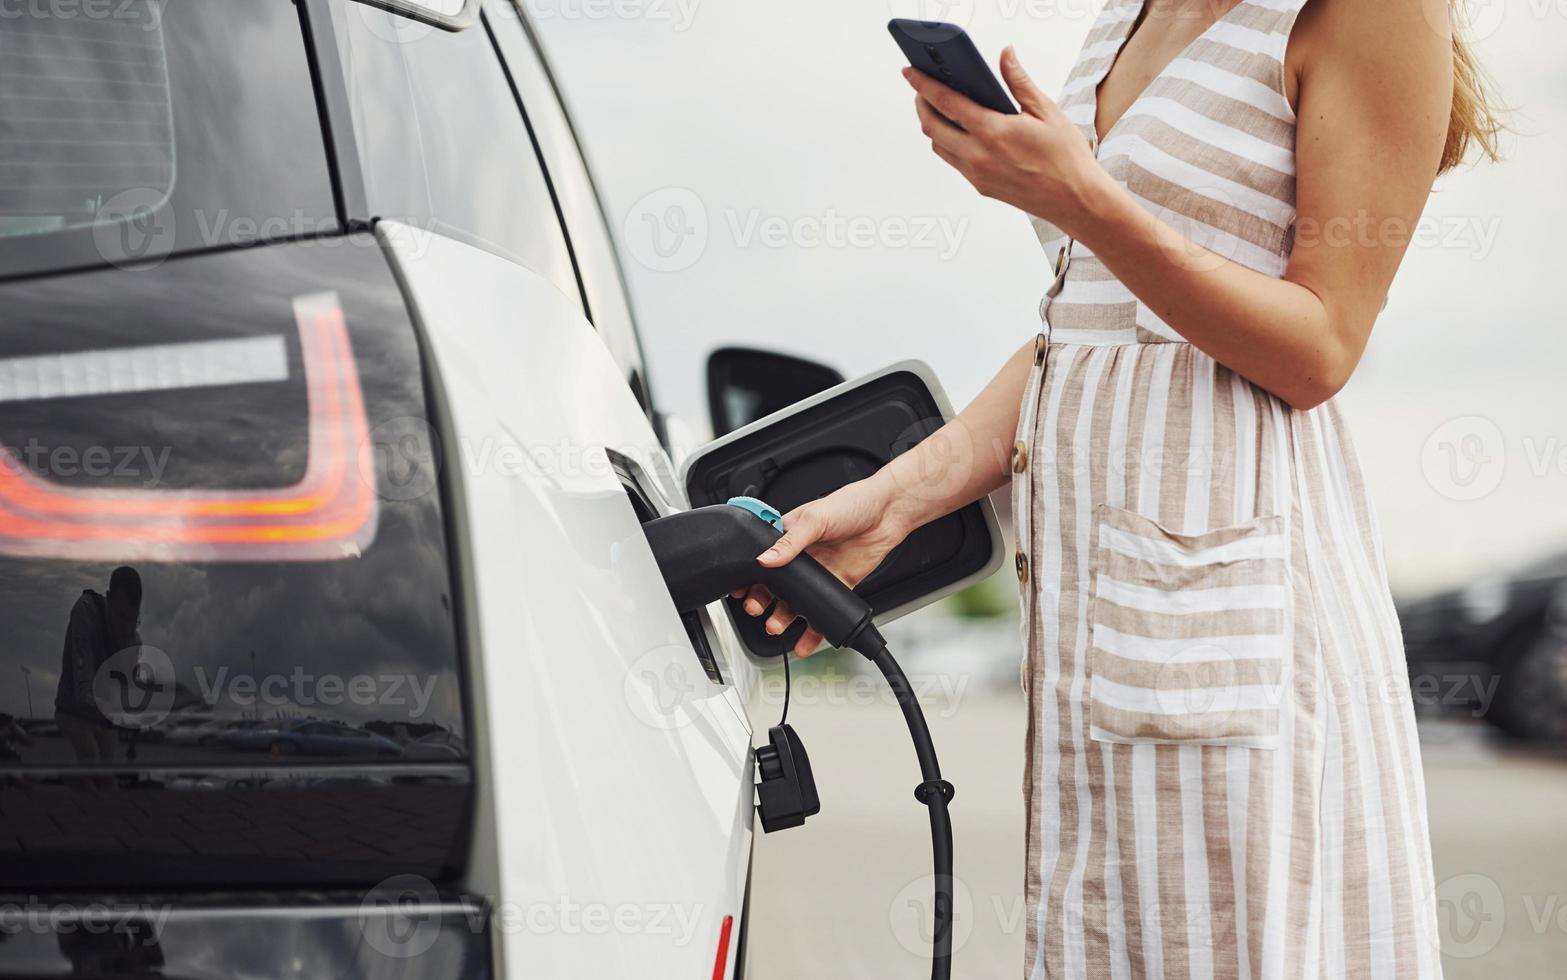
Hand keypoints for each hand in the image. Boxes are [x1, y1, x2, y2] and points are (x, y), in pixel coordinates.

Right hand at [732, 474, 920, 657]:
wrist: (887, 513)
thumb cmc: (851, 503)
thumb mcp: (815, 518)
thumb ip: (789, 542)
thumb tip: (765, 559)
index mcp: (788, 535)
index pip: (761, 558)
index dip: (749, 576)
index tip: (740, 591)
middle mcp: (800, 556)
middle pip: (773, 585)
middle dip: (761, 601)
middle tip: (756, 608)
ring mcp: (818, 573)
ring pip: (794, 602)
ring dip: (782, 618)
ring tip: (776, 626)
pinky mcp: (836, 585)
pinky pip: (821, 611)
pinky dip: (812, 631)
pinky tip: (803, 642)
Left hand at [904, 47, 1109, 238]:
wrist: (1075, 200)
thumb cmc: (1066, 158)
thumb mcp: (1046, 111)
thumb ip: (1019, 82)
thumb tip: (1005, 56)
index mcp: (992, 132)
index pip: (946, 103)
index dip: (923, 85)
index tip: (910, 73)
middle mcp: (978, 156)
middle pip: (931, 127)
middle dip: (921, 104)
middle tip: (922, 89)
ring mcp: (976, 174)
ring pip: (938, 147)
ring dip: (932, 126)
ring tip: (938, 108)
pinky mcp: (980, 187)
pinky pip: (953, 161)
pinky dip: (947, 143)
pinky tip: (959, 131)